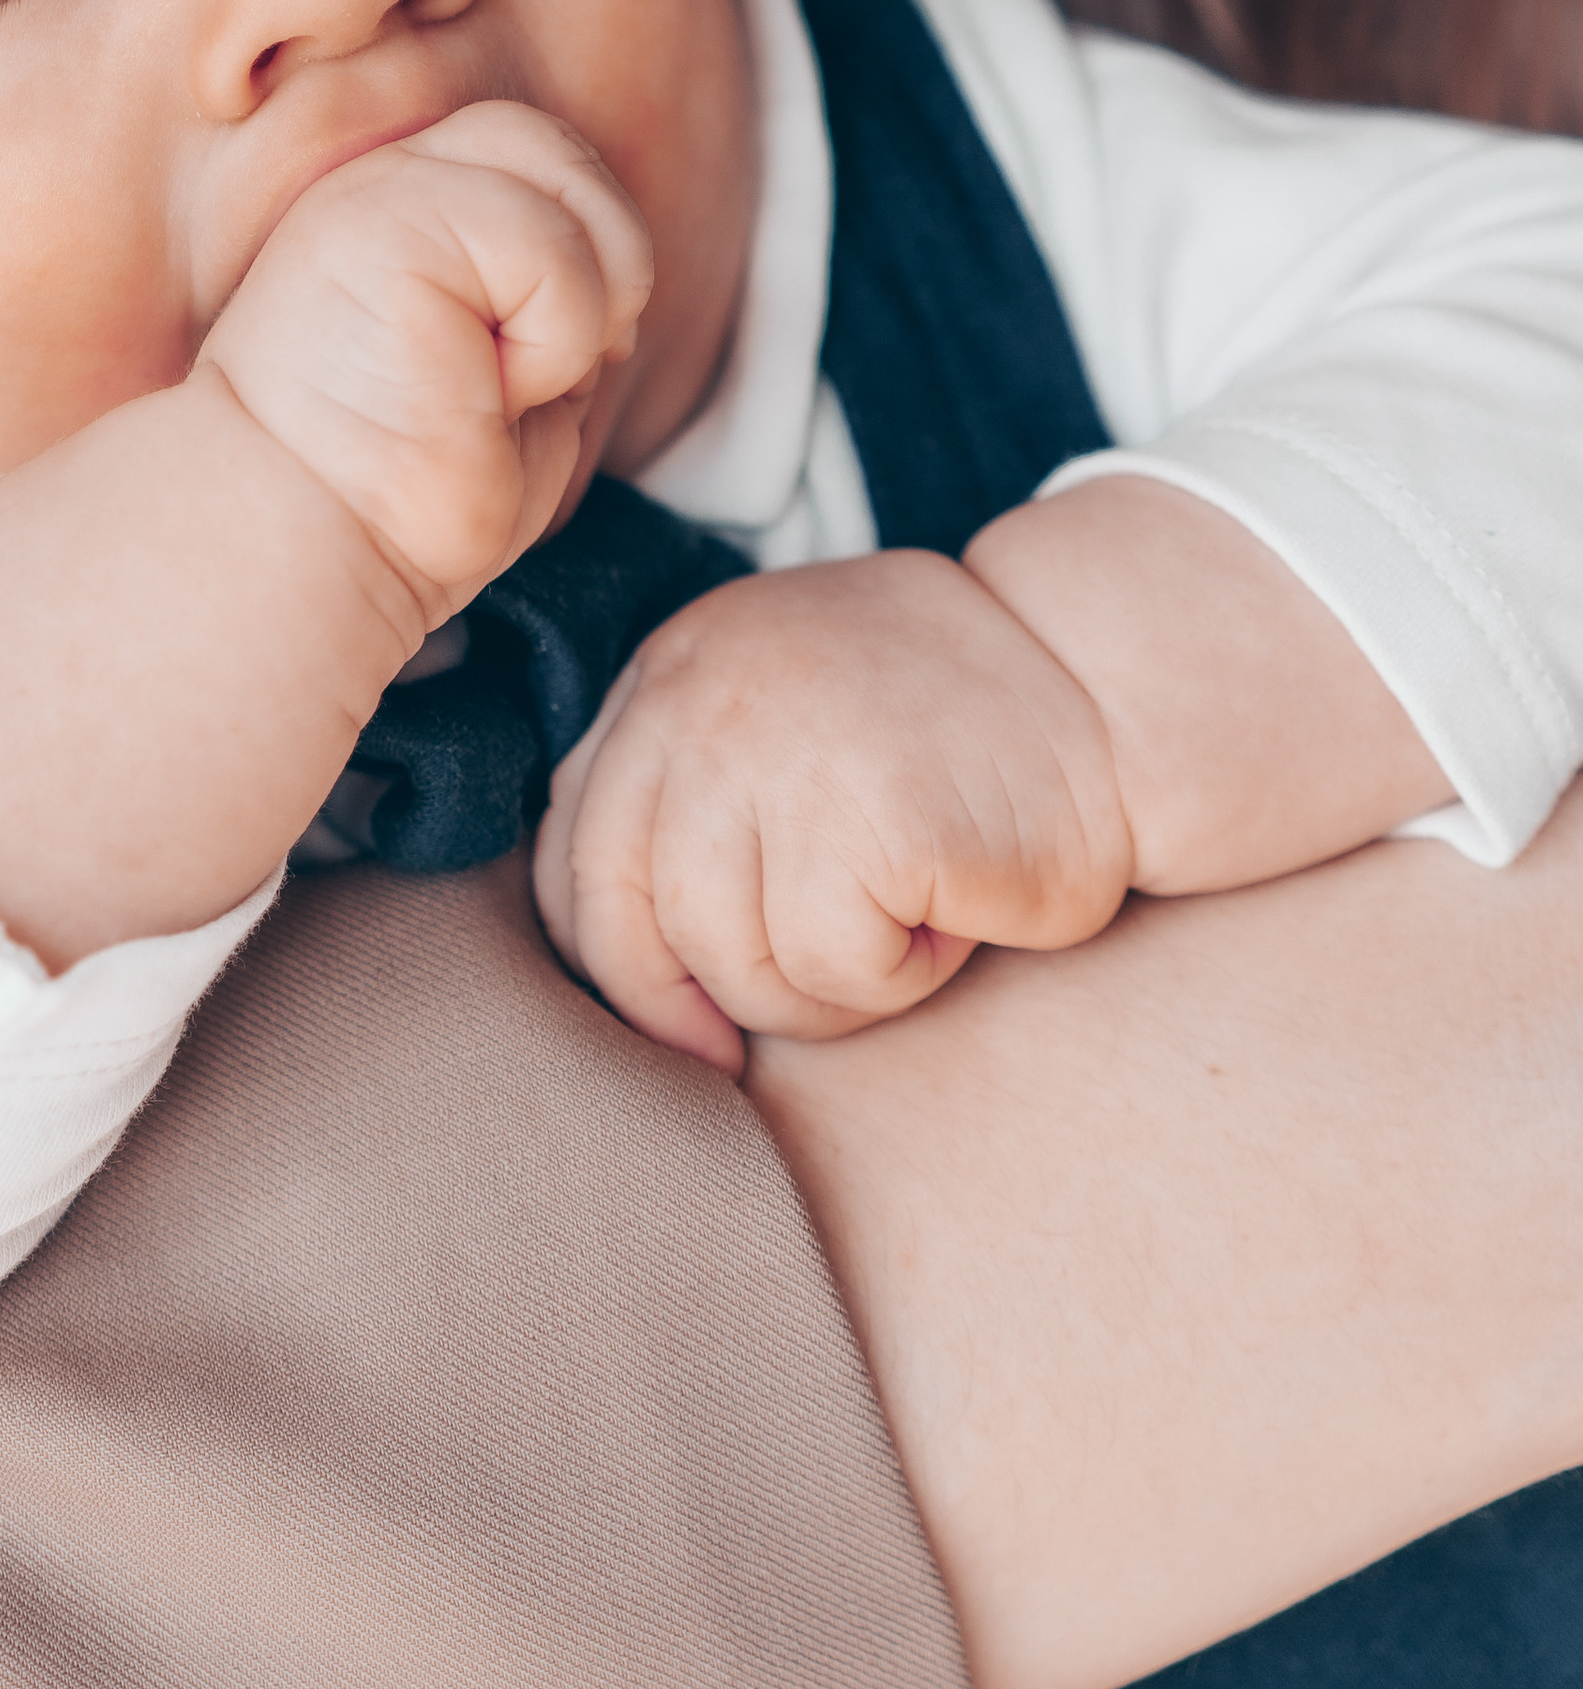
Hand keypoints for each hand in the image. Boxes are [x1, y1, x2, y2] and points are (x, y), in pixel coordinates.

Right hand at [199, 100, 653, 626]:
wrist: (306, 545)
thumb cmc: (405, 490)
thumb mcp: (509, 372)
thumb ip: (554, 298)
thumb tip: (619, 281)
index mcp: (406, 206)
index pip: (539, 157)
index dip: (590, 246)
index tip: (566, 359)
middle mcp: (389, 181)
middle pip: (558, 147)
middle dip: (607, 261)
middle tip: (555, 368)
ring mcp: (385, 191)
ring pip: (569, 191)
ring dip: (578, 315)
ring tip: (497, 388)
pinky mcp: (393, 222)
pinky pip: (553, 253)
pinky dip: (554, 344)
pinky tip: (480, 393)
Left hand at [533, 554, 1136, 1070]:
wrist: (1112, 689)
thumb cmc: (951, 742)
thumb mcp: (783, 729)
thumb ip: (693, 798)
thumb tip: (619, 965)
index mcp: (673, 667)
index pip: (575, 843)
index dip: (615, 957)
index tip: (682, 1021)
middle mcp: (700, 695)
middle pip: (623, 912)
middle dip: (691, 1000)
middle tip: (773, 1020)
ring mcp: (773, 749)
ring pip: (727, 958)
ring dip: (818, 988)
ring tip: (902, 922)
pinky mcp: (865, 817)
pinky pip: (834, 969)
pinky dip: (899, 978)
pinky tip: (953, 910)